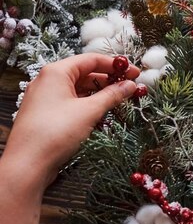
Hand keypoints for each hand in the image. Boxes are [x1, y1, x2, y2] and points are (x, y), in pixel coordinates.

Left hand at [2, 53, 138, 185]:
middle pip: (85, 73)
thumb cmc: (56, 131)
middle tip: (131, 87)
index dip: (116, 65)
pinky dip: (89, 103)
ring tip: (121, 99)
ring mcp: (46, 98)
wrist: (27, 164)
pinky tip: (103, 111)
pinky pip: (72, 101)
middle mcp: (49, 81)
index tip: (135, 73)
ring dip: (101, 93)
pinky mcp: (47, 113)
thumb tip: (131, 85)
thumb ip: (112, 95)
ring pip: (79, 89)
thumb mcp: (89, 111)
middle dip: (109, 79)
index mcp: (56, 72)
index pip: (91, 60)